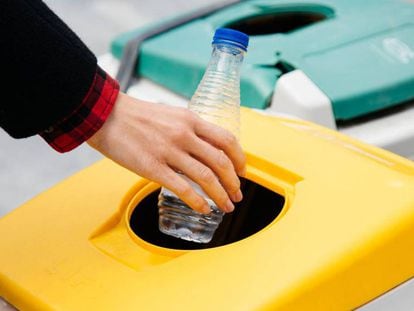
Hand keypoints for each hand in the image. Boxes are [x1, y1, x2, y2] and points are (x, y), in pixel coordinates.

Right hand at [87, 92, 244, 213]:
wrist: (106, 115)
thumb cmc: (138, 116)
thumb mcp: (172, 115)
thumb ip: (190, 129)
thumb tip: (206, 148)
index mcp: (191, 120)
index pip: (227, 140)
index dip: (240, 159)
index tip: (242, 172)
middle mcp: (184, 134)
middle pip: (221, 162)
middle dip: (234, 182)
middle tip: (237, 194)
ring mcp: (169, 151)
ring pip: (206, 177)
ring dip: (221, 195)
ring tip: (226, 206)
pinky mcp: (153, 167)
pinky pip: (182, 188)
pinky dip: (198, 201)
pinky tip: (203, 209)